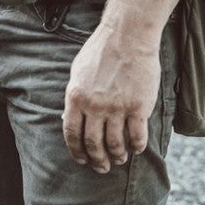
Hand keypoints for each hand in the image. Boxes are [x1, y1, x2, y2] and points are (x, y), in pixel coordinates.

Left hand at [62, 21, 161, 173]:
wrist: (128, 36)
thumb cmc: (100, 51)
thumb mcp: (76, 74)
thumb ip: (73, 98)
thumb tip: (66, 117)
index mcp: (75, 100)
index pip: (71, 135)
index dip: (76, 152)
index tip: (82, 160)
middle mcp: (94, 108)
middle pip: (92, 144)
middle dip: (96, 160)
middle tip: (102, 168)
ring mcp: (117, 108)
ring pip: (115, 143)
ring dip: (117, 156)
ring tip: (119, 160)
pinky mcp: (138, 107)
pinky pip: (137, 134)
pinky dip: (137, 146)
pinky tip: (137, 149)